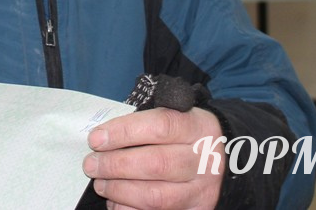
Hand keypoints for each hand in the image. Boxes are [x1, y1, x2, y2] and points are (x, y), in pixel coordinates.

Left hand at [82, 107, 223, 209]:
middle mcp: (204, 160)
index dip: (123, 132)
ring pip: (156, 196)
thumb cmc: (187, 134)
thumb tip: (104, 137)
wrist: (224, 159)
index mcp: (198, 127)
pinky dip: (130, 209)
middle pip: (156, 164)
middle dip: (116, 165)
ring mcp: (202, 190)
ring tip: (100, 183)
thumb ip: (145, 122)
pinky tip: (115, 202)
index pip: (159, 126)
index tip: (96, 138)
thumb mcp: (176, 116)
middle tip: (91, 164)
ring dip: (120, 190)